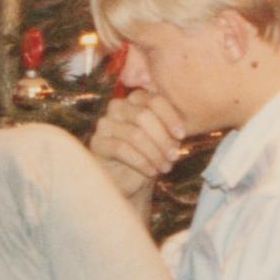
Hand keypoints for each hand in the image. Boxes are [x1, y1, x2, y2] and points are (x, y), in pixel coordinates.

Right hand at [89, 89, 186, 204]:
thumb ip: (170, 128)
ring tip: (165, 167)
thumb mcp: (165, 138)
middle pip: (143, 116)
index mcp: (135, 100)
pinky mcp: (97, 142)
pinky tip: (151, 171)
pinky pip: (122, 149)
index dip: (170, 117)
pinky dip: (141, 162)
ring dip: (154, 153)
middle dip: (162, 138)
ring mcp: (104, 124)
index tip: (182, 135)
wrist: (129, 179)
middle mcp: (117, 107)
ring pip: (134, 134)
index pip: (153, 100)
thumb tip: (181, 129)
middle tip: (174, 156)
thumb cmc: (150, 154)